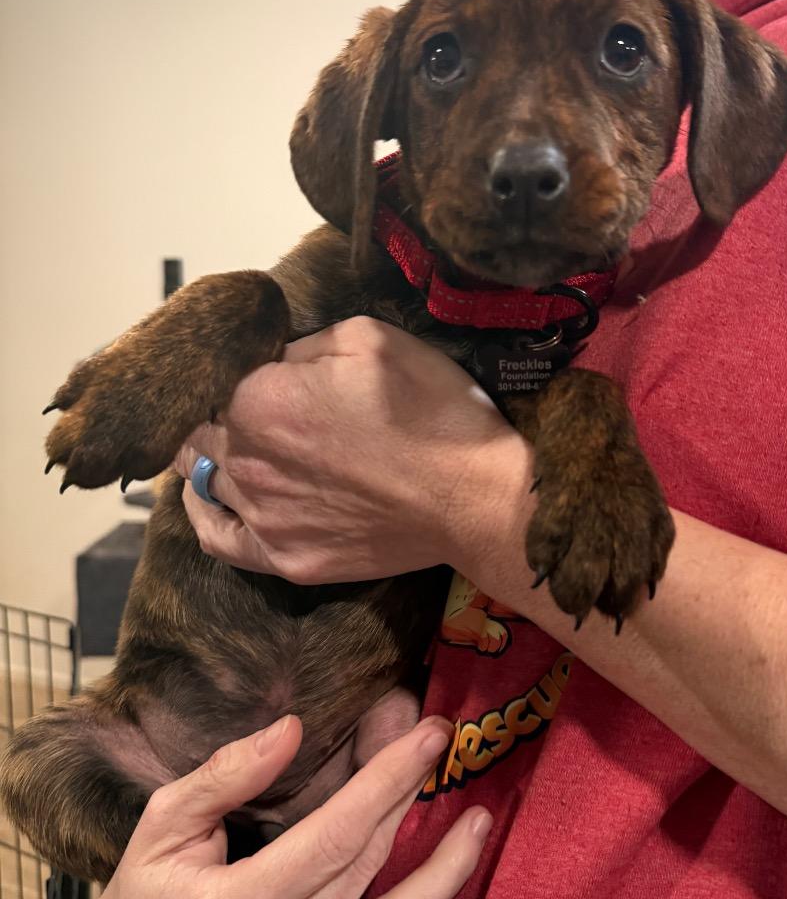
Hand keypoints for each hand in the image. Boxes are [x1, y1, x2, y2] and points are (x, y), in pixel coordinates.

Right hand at [88, 714, 489, 898]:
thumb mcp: (160, 832)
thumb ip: (221, 779)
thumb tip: (291, 730)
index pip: (336, 834)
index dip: (387, 781)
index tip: (428, 733)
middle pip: (366, 861)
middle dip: (409, 794)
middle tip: (443, 737)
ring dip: (442, 868)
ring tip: (480, 820)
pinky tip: (451, 875)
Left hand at [172, 317, 533, 582]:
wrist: (475, 496)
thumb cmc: (430, 408)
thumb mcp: (369, 338)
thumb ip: (301, 343)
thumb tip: (270, 358)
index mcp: (258, 398)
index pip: (211, 377)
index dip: (233, 368)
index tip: (261, 366)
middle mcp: (245, 460)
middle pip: (199, 430)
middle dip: (219, 410)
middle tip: (261, 405)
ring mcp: (262, 517)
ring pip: (204, 479)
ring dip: (216, 455)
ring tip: (248, 444)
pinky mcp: (285, 560)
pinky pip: (218, 538)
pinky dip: (205, 513)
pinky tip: (212, 497)